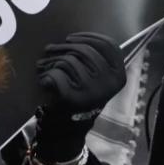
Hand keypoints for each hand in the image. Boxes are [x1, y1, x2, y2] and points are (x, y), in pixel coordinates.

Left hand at [32, 33, 125, 162]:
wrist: (71, 127)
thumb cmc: (82, 95)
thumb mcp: (99, 77)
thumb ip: (97, 58)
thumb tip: (75, 38)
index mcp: (119, 76)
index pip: (108, 45)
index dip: (88, 37)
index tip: (71, 38)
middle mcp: (109, 83)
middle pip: (84, 50)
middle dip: (63, 47)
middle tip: (49, 49)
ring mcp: (93, 91)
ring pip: (68, 61)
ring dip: (52, 60)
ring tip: (44, 65)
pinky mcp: (74, 98)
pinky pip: (57, 74)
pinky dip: (47, 75)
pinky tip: (44, 79)